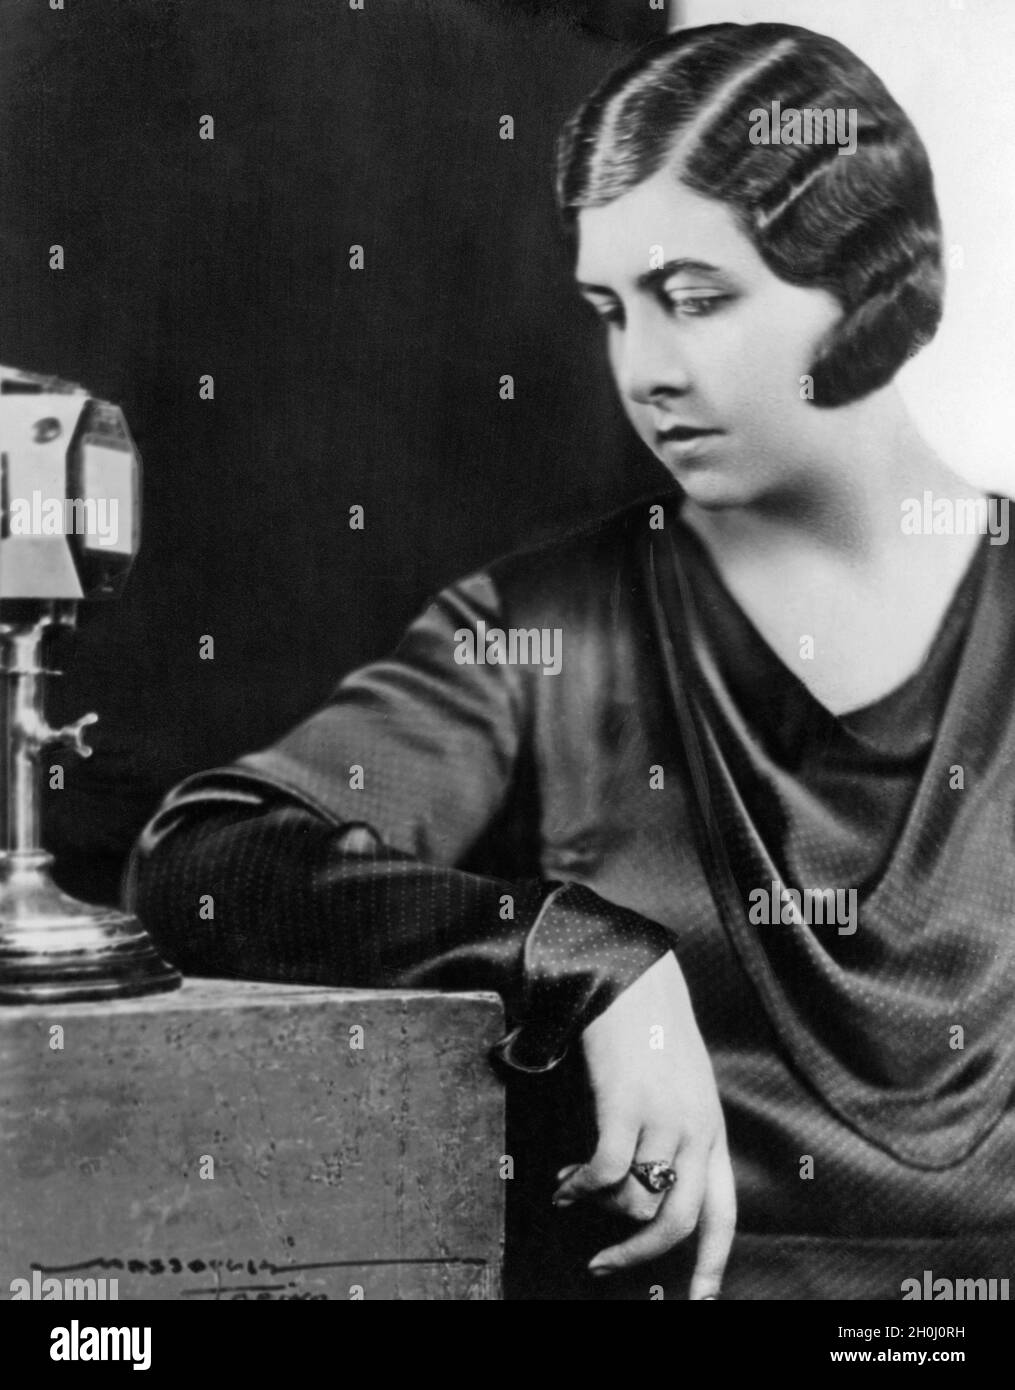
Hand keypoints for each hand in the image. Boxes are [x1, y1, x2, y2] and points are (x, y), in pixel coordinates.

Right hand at [553, 951, 735, 1297]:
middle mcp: (696, 1130)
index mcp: (711, 1131)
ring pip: (634, 1198)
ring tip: (573, 1193)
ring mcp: (663, 1116)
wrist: (632, 976)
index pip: (723, 1214)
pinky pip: (604, 1171)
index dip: (712, 1265)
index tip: (699, 1301)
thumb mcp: (680, 1088)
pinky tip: (562, 1185)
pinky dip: (579, 1188)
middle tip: (604, 1266)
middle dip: (639, 1255)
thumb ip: (675, 1136)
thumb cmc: (650, 1030)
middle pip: (679, 1222)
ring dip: (598, 1207)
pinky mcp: (627, 1102)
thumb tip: (642, 1194)